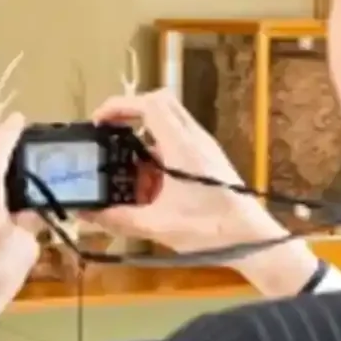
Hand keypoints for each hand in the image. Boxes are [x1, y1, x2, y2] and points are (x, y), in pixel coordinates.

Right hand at [83, 88, 318, 294]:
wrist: (252, 239)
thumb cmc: (211, 230)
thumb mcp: (158, 226)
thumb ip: (119, 219)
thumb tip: (87, 215)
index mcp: (183, 147)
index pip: (150, 104)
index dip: (119, 105)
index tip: (99, 121)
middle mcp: (195, 139)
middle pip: (160, 102)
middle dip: (129, 111)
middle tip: (108, 131)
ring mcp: (203, 146)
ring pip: (168, 121)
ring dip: (142, 134)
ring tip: (123, 164)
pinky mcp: (207, 157)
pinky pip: (177, 140)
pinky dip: (156, 150)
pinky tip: (146, 182)